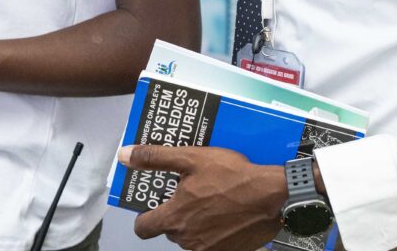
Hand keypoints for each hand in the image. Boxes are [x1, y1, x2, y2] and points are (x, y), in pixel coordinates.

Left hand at [122, 145, 286, 250]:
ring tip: (210, 199)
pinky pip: (212, 243)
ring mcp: (209, 249)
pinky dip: (214, 231)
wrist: (272, 196)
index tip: (154, 203)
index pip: (143, 229)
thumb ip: (155, 158)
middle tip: (190, 193)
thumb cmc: (231, 175)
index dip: (144, 216)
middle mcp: (188, 240)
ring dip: (195, 222)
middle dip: (175, 214)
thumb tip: (124, 156)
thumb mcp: (191, 158)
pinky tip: (225, 213)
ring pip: (191, 237)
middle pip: (169, 230)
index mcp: (174, 219)